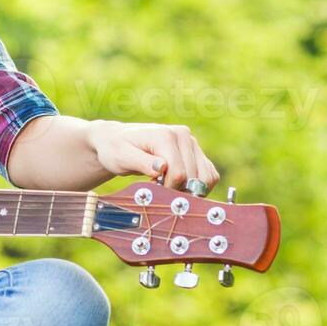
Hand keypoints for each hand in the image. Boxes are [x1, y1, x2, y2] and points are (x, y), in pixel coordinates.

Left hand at [86, 119, 219, 192]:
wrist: (117, 140)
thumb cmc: (116, 149)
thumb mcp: (121, 156)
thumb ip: (141, 162)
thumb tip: (162, 167)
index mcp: (165, 135)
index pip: (179, 173)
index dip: (167, 189)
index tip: (152, 189)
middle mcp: (183, 135)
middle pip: (193, 178)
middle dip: (177, 190)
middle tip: (157, 188)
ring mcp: (192, 143)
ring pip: (206, 177)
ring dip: (190, 190)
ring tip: (168, 186)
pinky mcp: (196, 152)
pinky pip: (210, 175)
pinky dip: (198, 186)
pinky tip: (179, 186)